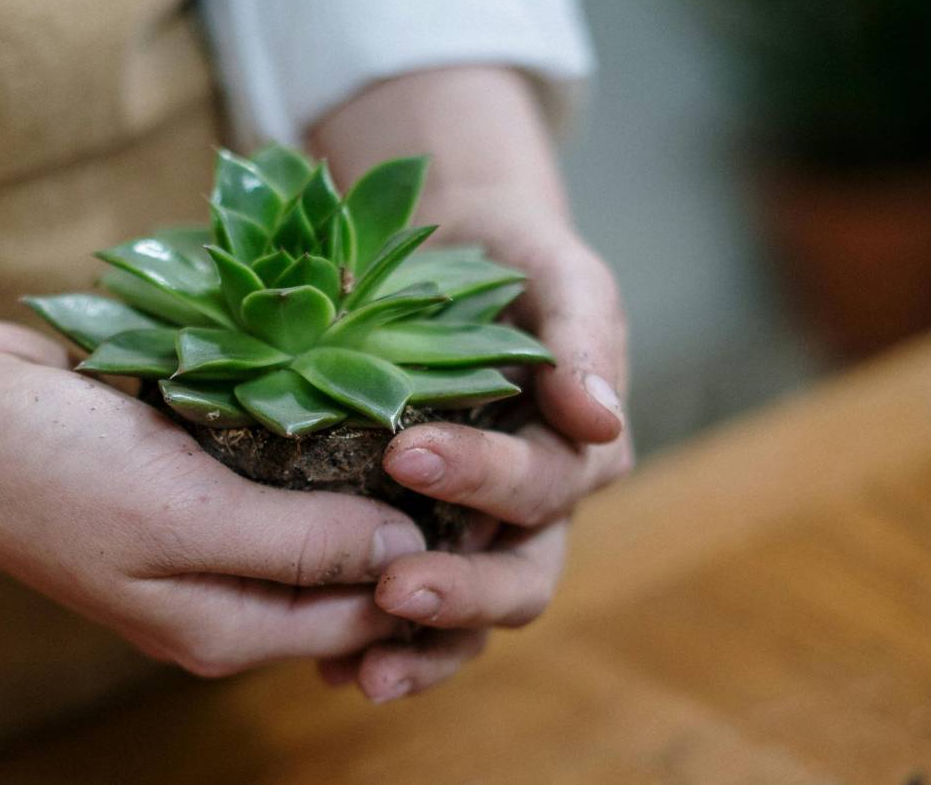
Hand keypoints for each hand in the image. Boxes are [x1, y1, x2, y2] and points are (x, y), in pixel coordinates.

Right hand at [0, 320, 434, 675]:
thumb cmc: (56, 472)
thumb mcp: (186, 518)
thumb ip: (299, 545)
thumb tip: (408, 553)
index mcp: (227, 626)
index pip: (363, 617)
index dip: (429, 569)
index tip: (485, 495)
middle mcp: (225, 588)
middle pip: (346, 567)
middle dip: (405, 516)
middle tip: (466, 444)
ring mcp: (209, 528)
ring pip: (317, 509)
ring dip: (365, 468)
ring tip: (429, 409)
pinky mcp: (195, 471)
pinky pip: (276, 463)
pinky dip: (313, 434)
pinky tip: (357, 387)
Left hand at [308, 66, 633, 700]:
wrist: (462, 259)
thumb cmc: (521, 264)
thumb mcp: (562, 278)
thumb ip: (586, 336)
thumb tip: (600, 418)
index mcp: (577, 455)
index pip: (543, 487)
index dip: (486, 479)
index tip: (408, 453)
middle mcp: (534, 509)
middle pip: (517, 576)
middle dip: (460, 590)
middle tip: (392, 589)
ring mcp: (476, 531)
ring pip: (469, 614)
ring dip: (421, 648)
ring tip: (362, 671)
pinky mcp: (420, 535)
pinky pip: (411, 602)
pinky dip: (378, 640)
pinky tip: (330, 664)